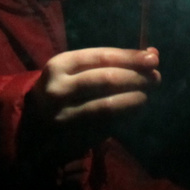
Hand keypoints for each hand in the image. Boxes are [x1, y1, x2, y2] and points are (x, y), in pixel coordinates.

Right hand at [26, 47, 160, 143]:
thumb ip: (113, 61)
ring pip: (106, 105)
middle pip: (106, 79)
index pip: (102, 57)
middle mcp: (58, 88)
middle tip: (156, 78)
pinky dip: (124, 117)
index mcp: (60, 64)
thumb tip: (152, 53)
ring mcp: (63, 114)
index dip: (130, 57)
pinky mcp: (71, 136)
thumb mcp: (80, 69)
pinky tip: (134, 112)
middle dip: (136, 77)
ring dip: (133, 99)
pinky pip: (105, 125)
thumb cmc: (65, 89)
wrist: (33, 124)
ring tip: (146, 96)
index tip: (152, 59)